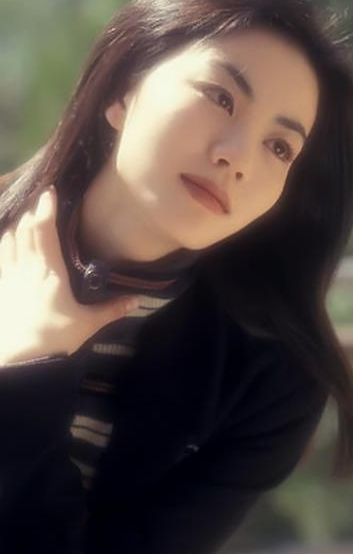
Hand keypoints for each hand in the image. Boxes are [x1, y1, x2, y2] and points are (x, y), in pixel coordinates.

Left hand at [0, 185, 138, 364]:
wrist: (19, 362)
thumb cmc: (54, 340)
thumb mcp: (86, 325)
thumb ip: (111, 309)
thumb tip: (138, 300)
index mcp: (49, 272)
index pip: (44, 231)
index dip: (45, 208)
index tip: (50, 191)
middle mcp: (26, 268)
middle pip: (23, 229)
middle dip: (30, 210)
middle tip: (39, 198)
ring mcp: (8, 277)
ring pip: (8, 239)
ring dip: (15, 223)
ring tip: (23, 214)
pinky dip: (3, 242)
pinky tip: (6, 239)